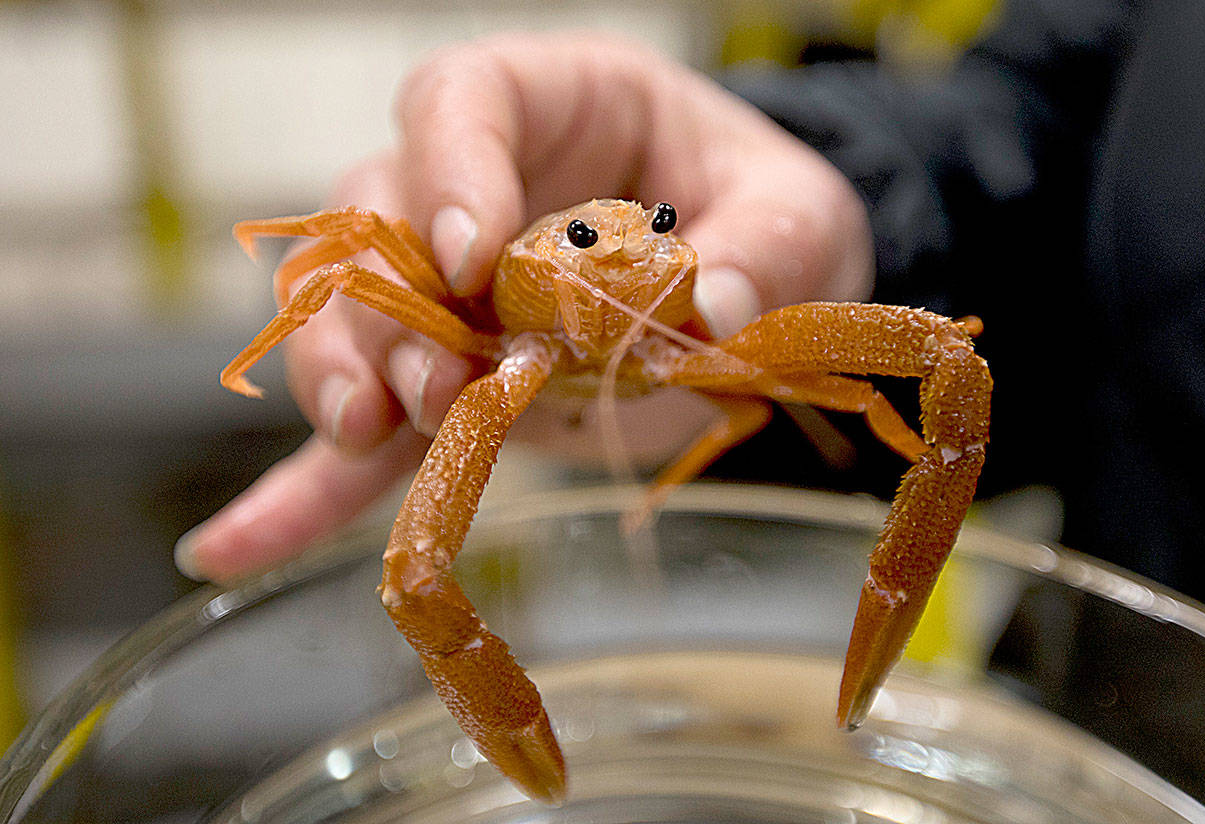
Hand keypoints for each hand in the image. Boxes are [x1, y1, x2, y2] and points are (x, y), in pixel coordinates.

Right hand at [177, 30, 872, 582]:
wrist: (755, 272)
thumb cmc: (764, 212)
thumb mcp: (798, 213)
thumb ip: (766, 247)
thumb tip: (717, 306)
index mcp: (553, 106)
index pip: (462, 101)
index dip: (448, 168)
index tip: (471, 254)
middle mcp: (476, 190)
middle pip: (377, 218)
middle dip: (388, 303)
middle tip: (436, 380)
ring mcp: (449, 293)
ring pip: (351, 316)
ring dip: (344, 377)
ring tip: (369, 432)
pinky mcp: (452, 381)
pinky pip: (371, 428)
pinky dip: (310, 487)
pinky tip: (232, 547)